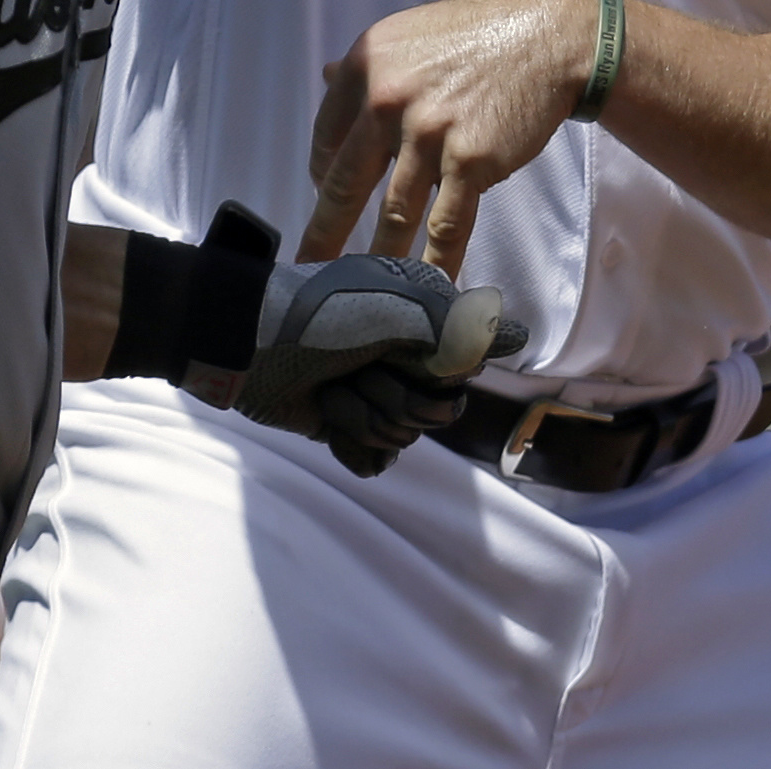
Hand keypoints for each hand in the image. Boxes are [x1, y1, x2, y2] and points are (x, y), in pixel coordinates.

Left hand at [238, 253, 526, 475]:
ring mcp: (377, 393)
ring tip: (332, 389)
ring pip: (404, 438)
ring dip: (364, 415)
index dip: (436, 377)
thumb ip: (461, 329)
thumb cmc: (321, 315)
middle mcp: (406, 358)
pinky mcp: (348, 425)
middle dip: (396, 399)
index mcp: (423, 324)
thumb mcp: (397, 311)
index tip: (407, 358)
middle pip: (437, 414)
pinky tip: (326, 418)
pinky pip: (376, 459)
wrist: (249, 345)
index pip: (463, 374)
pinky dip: (350, 442)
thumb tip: (520, 336)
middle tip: (359, 371)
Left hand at [302, 0, 593, 273]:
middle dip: (325, 234)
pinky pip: (446, 225)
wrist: (549, 35)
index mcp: (365, 64)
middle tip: (307, 269)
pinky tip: (428, 290)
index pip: (328, 135)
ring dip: (379, 259)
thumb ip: (370, 66)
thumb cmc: (479, 33)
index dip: (323, 174)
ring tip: (365, 294)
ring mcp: (427, 133)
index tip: (326, 197)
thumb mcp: (410, 36)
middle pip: (346, 183)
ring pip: (394, 213)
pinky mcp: (470, 161)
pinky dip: (436, 262)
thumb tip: (321, 74)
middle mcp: (386, 99)